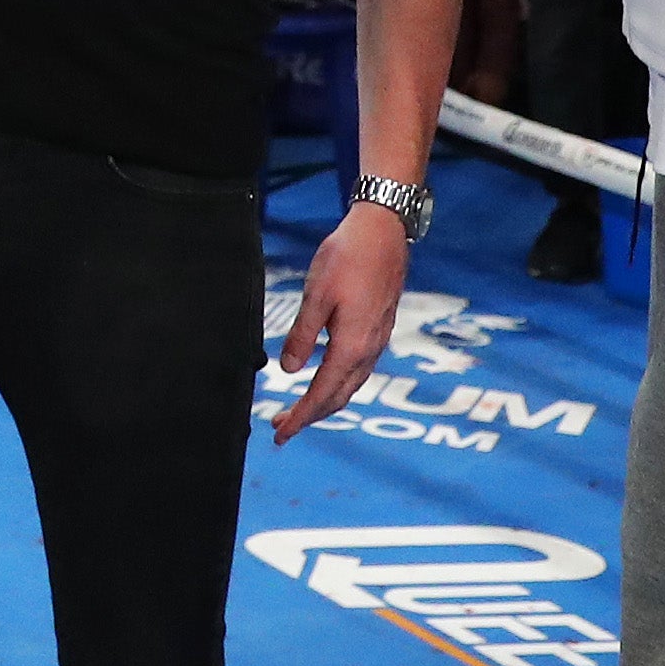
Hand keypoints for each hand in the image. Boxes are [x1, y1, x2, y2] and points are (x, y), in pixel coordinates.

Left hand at [268, 200, 412, 439]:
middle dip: (310, 416)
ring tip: (299, 410)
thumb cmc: (348, 257)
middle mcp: (370, 350)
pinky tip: (325, 380)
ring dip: (324, 402)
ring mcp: (378, 340)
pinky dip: (338, 385)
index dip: (300, 417)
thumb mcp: (316, 296)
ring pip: (351, 385)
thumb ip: (301, 335)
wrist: (384, 232)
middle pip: (339, 397)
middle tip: (282, 427)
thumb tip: (288, 370)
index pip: (322, 394)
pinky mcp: (379, 329)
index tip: (280, 433)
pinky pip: (358, 370)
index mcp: (353, 346)